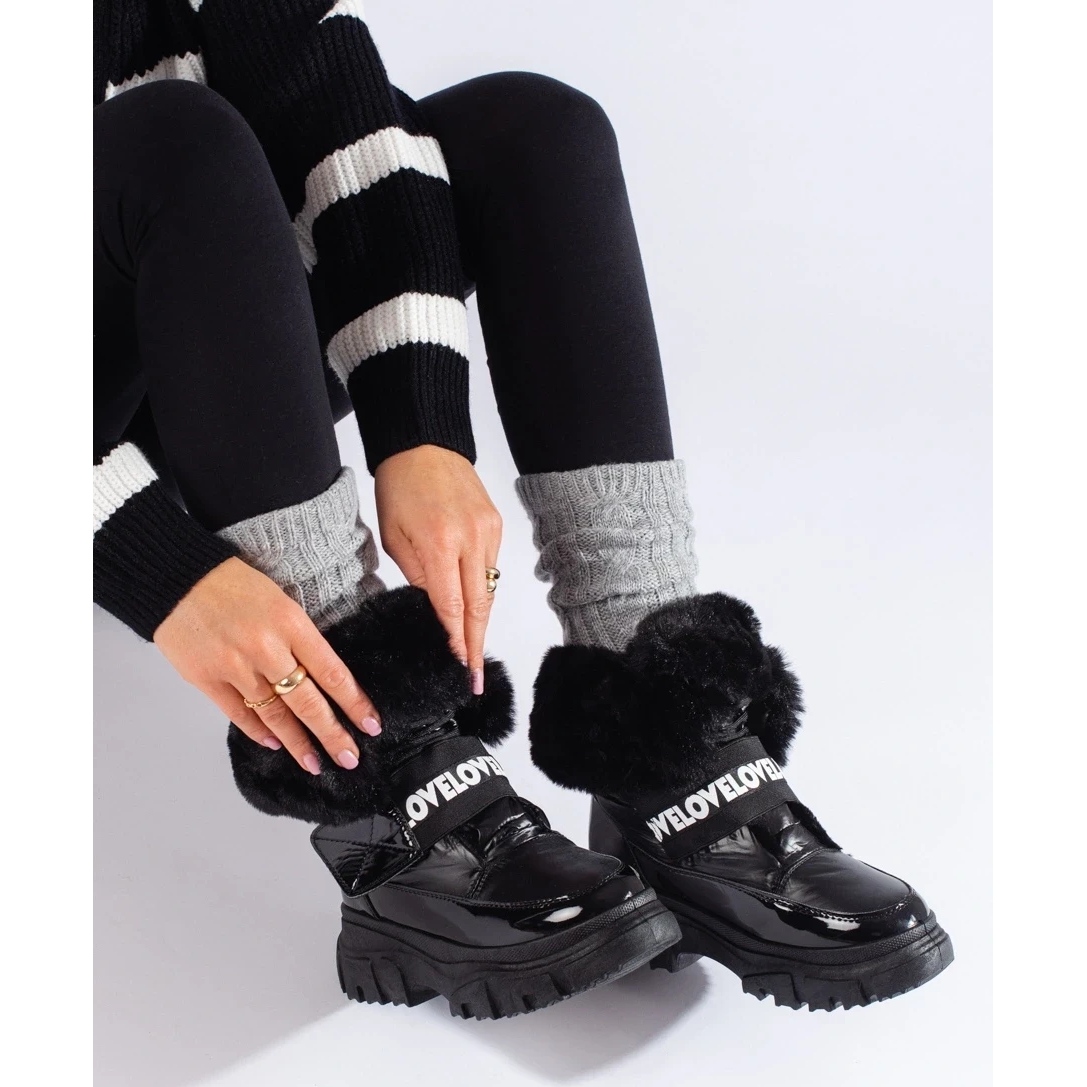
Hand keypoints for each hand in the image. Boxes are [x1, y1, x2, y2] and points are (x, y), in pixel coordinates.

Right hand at [153, 556, 381, 772]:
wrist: (178, 578)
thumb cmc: (233, 585)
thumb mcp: (281, 600)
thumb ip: (300, 639)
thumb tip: (324, 679)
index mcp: (290, 623)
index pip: (333, 672)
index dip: (354, 703)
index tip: (371, 725)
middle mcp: (265, 648)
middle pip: (308, 701)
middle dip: (332, 734)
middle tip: (350, 758)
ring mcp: (234, 666)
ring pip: (275, 715)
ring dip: (297, 743)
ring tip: (315, 763)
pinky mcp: (206, 679)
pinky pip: (240, 713)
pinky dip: (259, 731)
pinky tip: (275, 744)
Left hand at [375, 445, 502, 691]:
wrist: (424, 443)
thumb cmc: (400, 487)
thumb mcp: (394, 536)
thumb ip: (417, 576)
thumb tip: (434, 613)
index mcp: (440, 542)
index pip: (452, 605)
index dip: (457, 641)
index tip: (459, 668)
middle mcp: (471, 538)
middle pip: (480, 605)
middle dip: (477, 645)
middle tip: (474, 677)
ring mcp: (490, 532)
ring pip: (489, 589)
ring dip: (481, 622)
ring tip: (473, 654)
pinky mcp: (497, 525)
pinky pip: (492, 568)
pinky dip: (483, 592)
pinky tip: (474, 612)